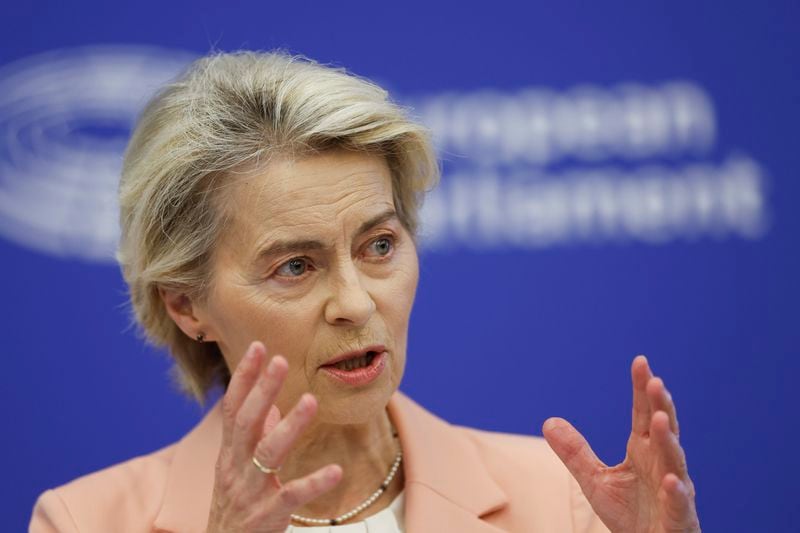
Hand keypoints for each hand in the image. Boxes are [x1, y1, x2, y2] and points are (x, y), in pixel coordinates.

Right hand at [206, 342, 342, 532]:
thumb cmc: (235, 509)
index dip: (245, 377)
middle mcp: (234, 468)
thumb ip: (253, 438)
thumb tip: (271, 406)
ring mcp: (249, 492)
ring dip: (289, 425)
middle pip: (247, 422)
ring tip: (311, 400)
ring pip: (267, 453)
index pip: (234, 408)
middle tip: (281, 358)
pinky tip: (336, 470)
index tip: (259, 346)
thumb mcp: (237, 471)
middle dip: (263, 388)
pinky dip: (314, 482)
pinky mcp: (266, 517)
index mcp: (230, 454)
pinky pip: (292, 496)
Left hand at [542, 356, 699, 532]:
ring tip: (658, 420)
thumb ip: (576, 452)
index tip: (640, 362)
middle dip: (660, 406)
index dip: (642, 390)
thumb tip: (548, 421)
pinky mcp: (680, 519)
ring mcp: (674, 491)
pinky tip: (672, 480)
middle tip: (654, 381)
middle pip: (662, 430)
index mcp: (644, 452)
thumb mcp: (595, 480)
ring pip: (674, 462)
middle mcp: (663, 465)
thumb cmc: (630, 515)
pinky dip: (677, 492)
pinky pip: (679, 504)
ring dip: (668, 441)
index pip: (643, 414)